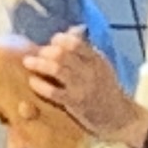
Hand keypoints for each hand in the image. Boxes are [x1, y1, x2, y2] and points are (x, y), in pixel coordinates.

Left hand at [20, 31, 147, 147]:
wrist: (118, 117)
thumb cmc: (106, 89)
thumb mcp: (100, 66)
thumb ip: (85, 50)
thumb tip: (71, 31)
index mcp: (96, 59)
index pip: (76, 43)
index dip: (60, 39)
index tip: (52, 41)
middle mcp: (90, 71)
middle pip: (63, 54)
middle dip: (46, 51)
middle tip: (38, 54)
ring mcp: (82, 87)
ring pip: (57, 69)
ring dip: (39, 64)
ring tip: (28, 62)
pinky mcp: (75, 103)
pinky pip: (53, 92)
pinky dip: (40, 85)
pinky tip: (32, 82)